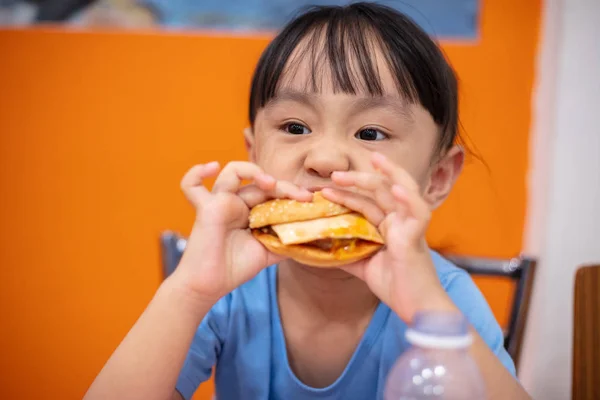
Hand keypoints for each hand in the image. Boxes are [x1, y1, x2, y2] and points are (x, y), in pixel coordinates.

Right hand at [172, 161, 311, 304]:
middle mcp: (237, 202)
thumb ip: (286, 240)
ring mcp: (220, 202)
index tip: (310, 200)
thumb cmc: (235, 268)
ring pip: (233, 171)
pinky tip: (211, 167)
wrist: (210, 286)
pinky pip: (191, 185)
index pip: (274, 191)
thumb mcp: (269, 252)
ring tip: (269, 183)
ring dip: (253, 171)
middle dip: (284, 186)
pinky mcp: (206, 208)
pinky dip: (196, 172)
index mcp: (252, 210)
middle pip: (261, 181)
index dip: (292, 192)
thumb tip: (312, 235)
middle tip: (303, 196)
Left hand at [322, 153, 455, 321]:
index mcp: (389, 226)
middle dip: (358, 179)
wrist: (418, 309)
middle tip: (334, 175)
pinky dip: (408, 198)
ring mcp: (411, 226)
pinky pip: (418, 212)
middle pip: (380, 190)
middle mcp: (401, 221)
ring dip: (385, 175)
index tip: (325, 189)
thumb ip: (346, 254)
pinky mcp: (418, 237)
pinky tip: (395, 188)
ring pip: (401, 191)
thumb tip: (319, 247)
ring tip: (371, 161)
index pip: (367, 202)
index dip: (347, 193)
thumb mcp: (364, 267)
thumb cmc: (396, 287)